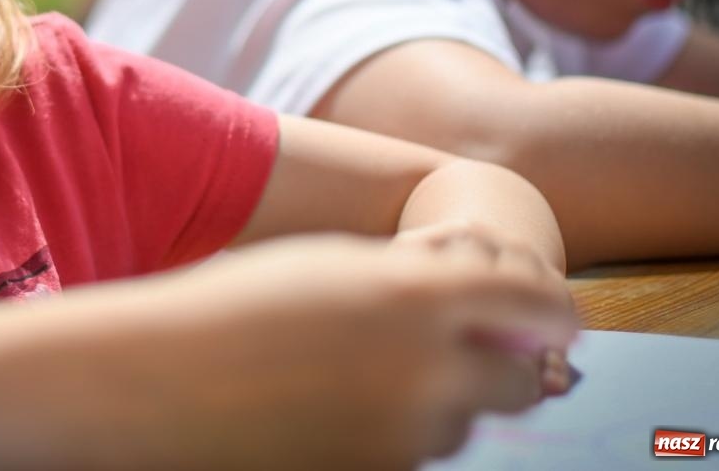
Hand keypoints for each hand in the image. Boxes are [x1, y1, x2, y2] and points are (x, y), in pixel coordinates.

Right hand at [125, 234, 578, 469]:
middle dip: (503, 363)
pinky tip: (339, 404)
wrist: (160, 381)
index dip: (555, 307)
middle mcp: (426, 369)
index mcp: (418, 295)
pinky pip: (415, 455)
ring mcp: (403, 434)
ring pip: (462, 423)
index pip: (536, 300)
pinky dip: (398, 432)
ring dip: (441, 399)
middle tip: (469, 347)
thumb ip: (424, 281)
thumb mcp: (338, 267)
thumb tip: (498, 303)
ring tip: (365, 370)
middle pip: (515, 377)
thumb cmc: (242, 304)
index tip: (558, 315)